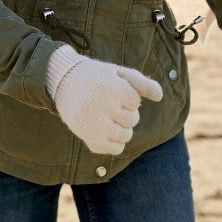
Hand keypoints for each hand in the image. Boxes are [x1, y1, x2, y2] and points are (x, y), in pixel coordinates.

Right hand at [46, 44, 162, 154]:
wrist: (62, 83)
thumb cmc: (95, 77)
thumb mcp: (118, 72)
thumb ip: (142, 82)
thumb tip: (160, 96)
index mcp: (110, 87)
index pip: (135, 101)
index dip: (126, 96)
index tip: (112, 90)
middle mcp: (102, 106)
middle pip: (132, 119)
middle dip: (125, 112)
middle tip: (109, 104)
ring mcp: (94, 125)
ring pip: (126, 136)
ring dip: (121, 127)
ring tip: (107, 117)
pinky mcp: (90, 140)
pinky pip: (115, 149)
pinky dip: (114, 142)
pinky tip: (103, 130)